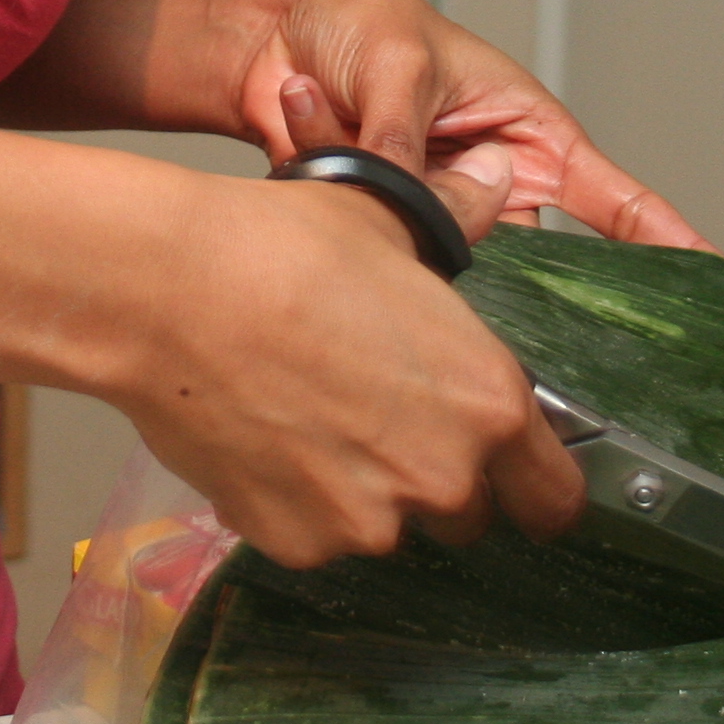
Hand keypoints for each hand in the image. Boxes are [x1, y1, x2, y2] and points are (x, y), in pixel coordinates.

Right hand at [109, 159, 585, 567]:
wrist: (169, 293)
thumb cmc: (283, 250)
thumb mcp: (389, 223)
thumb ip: (459, 218)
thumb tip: (496, 177)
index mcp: (488, 402)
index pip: (554, 497)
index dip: (536, 485)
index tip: (513, 474)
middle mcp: (442, 477)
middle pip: (468, 514)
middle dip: (437, 477)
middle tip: (384, 417)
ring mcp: (366, 523)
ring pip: (387, 526)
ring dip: (366, 492)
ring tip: (310, 416)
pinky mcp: (295, 545)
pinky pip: (316, 537)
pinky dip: (299, 504)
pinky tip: (266, 438)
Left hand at [221, 0, 711, 250]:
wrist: (266, 30)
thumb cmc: (356, 19)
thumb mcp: (400, 63)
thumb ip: (408, 140)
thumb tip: (412, 205)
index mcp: (527, 132)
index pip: (613, 201)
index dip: (664, 245)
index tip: (707, 284)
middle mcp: (489, 183)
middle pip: (529, 261)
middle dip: (490, 254)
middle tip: (455, 235)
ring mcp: (433, 213)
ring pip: (439, 260)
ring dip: (381, 193)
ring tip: (339, 113)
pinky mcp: (377, 229)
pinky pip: (365, 236)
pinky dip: (326, 170)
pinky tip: (306, 110)